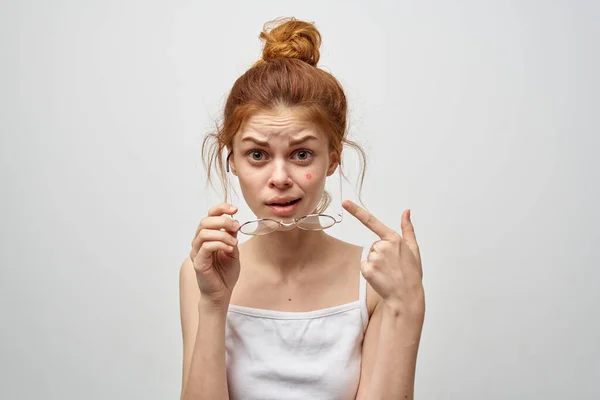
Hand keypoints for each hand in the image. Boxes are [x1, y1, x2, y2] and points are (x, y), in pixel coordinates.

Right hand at [189, 203, 240, 305]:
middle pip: (205, 221)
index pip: (209, 216)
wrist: (221, 293)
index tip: (235, 209)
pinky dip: (220, 243)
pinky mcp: (198, 262)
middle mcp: (199, 242)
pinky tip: (229, 248)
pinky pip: (206, 246)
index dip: (221, 208)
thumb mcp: (232, 250)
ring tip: (234, 242)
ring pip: (204, 232)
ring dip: (222, 233)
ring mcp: (196, 252)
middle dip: (223, 220)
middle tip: (236, 226)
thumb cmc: (225, 273)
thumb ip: (231, 236)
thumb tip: (234, 222)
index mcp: (207, 237)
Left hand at [343, 200, 424, 320]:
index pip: (372, 221)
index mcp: (394, 239)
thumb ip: (408, 229)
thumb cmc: (411, 274)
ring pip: (370, 256)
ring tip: (388, 273)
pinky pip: (365, 266)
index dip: (356, 211)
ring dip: (377, 264)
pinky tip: (381, 277)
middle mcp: (383, 246)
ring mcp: (375, 258)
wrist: (406, 295)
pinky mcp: (368, 269)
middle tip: (393, 266)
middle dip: (381, 255)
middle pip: (374, 246)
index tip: (345, 203)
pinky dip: (370, 272)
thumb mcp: (414, 249)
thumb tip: (406, 212)